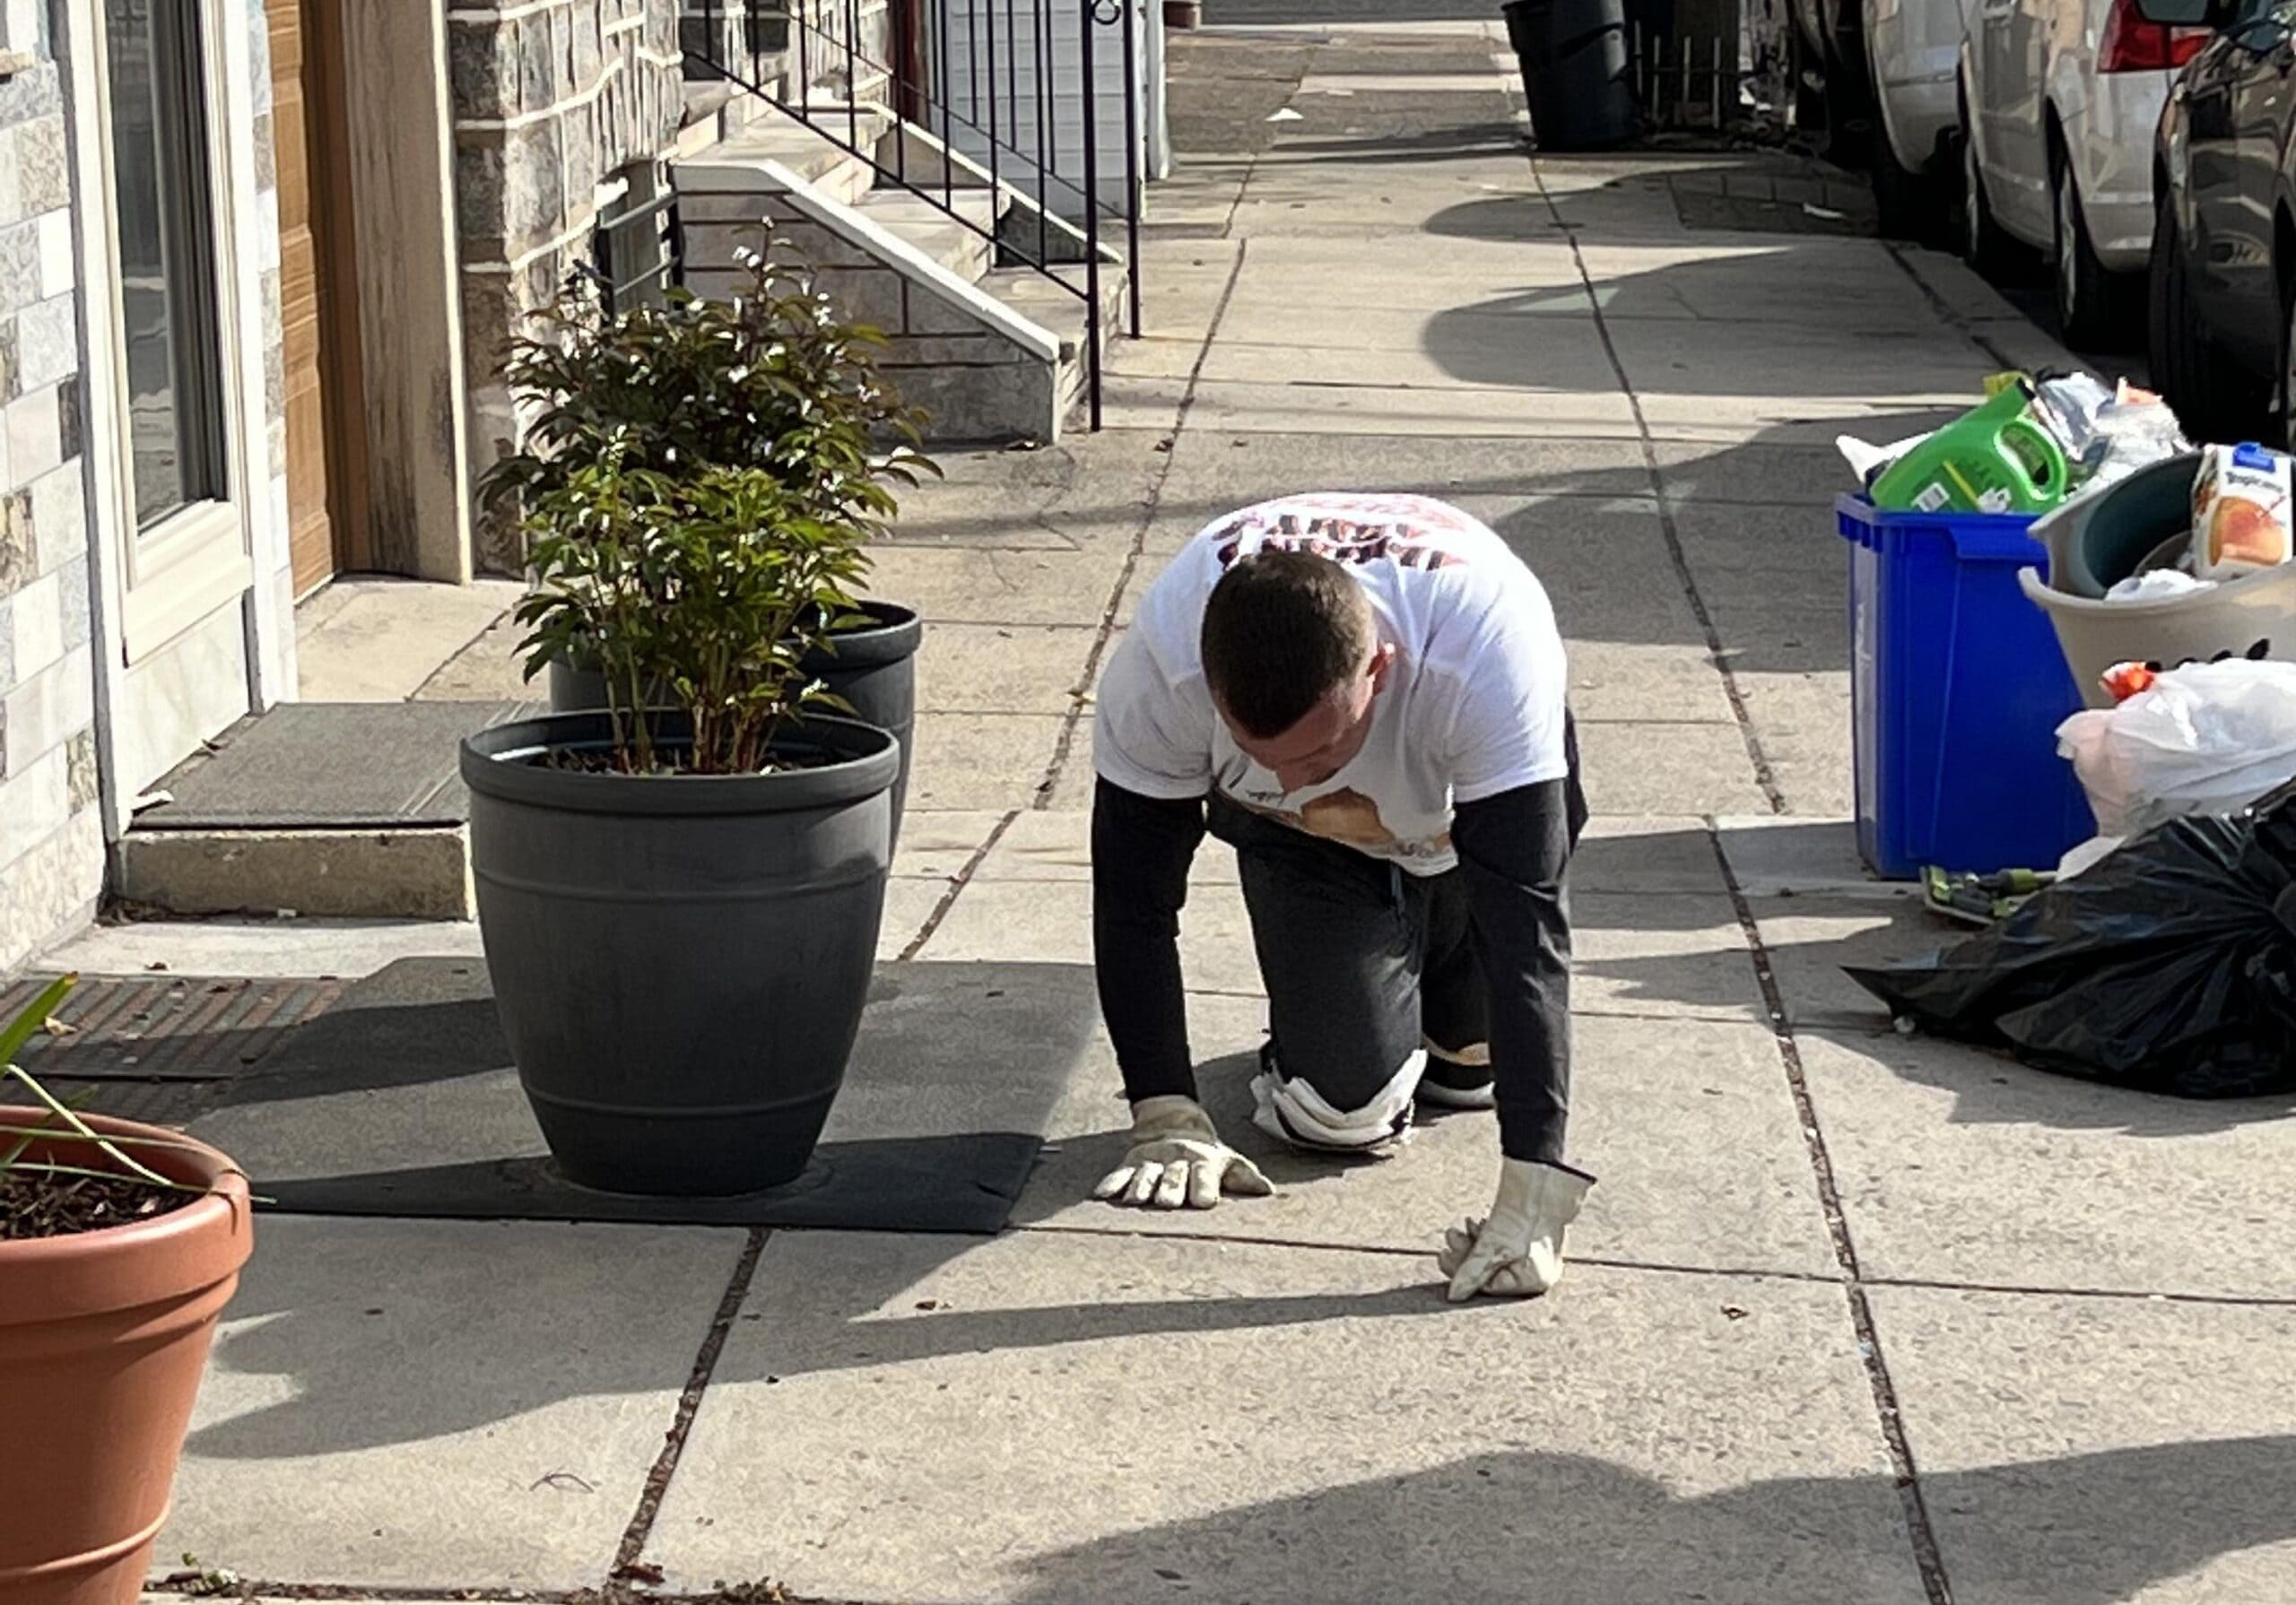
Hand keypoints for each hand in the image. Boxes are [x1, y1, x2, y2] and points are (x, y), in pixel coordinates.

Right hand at [1094, 1095, 1273, 1209]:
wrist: (1176, 1124)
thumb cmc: (1207, 1157)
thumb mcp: (1229, 1163)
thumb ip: (1245, 1177)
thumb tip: (1268, 1190)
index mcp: (1203, 1162)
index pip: (1205, 1175)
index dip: (1205, 1187)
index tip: (1206, 1202)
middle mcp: (1177, 1160)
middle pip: (1173, 1176)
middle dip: (1170, 1188)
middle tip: (1166, 1202)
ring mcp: (1153, 1160)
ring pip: (1146, 1175)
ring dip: (1141, 1187)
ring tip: (1135, 1199)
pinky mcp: (1132, 1161)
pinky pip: (1120, 1173)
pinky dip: (1111, 1183)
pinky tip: (1102, 1195)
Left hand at [1437, 1158, 1594, 1300]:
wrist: (1546, 1182)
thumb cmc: (1526, 1217)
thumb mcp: (1493, 1247)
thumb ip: (1472, 1272)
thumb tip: (1453, 1296)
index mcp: (1532, 1282)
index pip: (1488, 1285)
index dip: (1462, 1271)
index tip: (1443, 1256)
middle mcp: (1536, 1272)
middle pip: (1491, 1269)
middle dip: (1467, 1252)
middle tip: (1451, 1236)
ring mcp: (1535, 1255)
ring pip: (1494, 1253)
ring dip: (1474, 1240)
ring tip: (1464, 1224)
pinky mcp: (1530, 1237)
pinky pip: (1503, 1241)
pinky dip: (1488, 1232)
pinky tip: (1478, 1220)